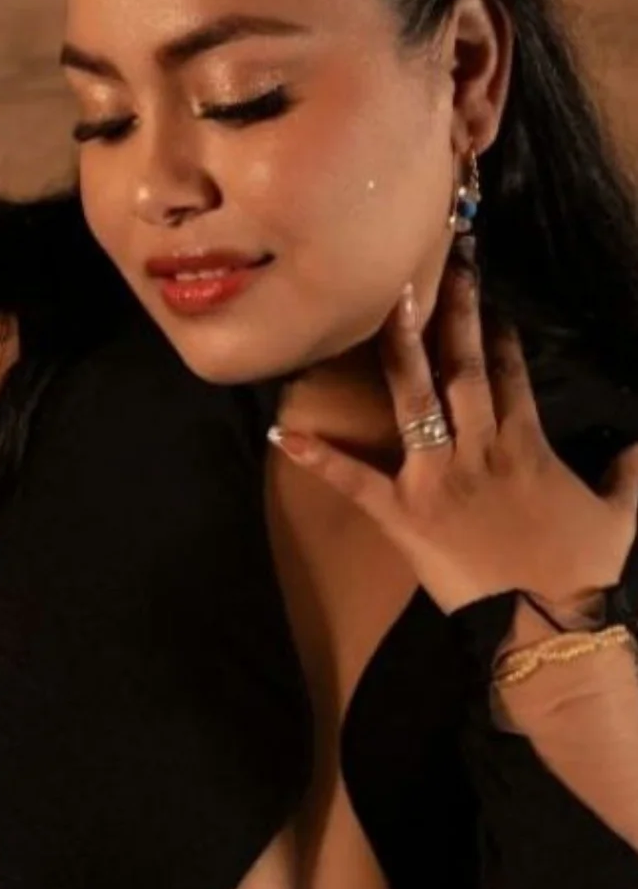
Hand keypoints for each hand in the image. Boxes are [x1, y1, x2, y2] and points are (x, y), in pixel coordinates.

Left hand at [268, 260, 637, 614]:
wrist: (544, 622)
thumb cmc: (582, 572)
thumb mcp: (622, 519)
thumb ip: (629, 475)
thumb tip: (637, 446)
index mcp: (527, 445)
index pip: (510, 374)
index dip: (497, 332)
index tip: (484, 293)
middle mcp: (480, 448)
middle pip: (464, 369)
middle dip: (453, 314)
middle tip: (438, 266)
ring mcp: (437, 478)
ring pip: (415, 403)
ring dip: (399, 353)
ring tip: (385, 307)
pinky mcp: (403, 514)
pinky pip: (356, 482)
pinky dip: (320, 459)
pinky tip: (285, 434)